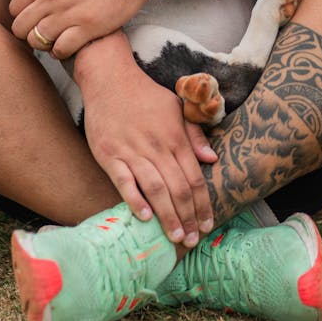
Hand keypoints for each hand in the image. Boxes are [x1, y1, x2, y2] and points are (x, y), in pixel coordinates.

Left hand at [10, 0, 154, 56]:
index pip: (15, 8)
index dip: (21, 16)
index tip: (34, 18)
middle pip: (20, 28)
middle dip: (27, 33)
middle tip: (42, 32)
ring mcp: (70, 14)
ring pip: (37, 41)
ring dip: (44, 44)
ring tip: (55, 39)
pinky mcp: (89, 27)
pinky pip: (61, 49)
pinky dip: (61, 51)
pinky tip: (69, 44)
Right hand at [77, 35, 216, 246]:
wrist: (110, 80)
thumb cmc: (146, 95)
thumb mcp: (176, 108)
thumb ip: (194, 134)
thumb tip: (212, 159)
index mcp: (175, 137)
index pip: (194, 178)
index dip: (202, 205)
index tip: (207, 224)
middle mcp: (157, 147)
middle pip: (178, 189)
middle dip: (188, 218)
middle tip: (193, 240)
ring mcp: (132, 151)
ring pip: (155, 189)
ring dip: (168, 216)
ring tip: (176, 237)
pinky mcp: (110, 154)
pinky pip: (124, 181)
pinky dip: (135, 200)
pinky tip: (145, 217)